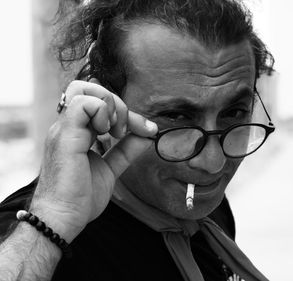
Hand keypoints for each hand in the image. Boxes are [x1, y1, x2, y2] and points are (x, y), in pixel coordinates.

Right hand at [30, 79, 157, 241]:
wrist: (64, 218)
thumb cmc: (81, 197)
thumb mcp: (111, 168)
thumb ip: (126, 150)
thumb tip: (146, 135)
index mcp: (77, 131)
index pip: (98, 102)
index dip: (127, 112)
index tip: (147, 130)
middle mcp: (68, 126)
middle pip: (88, 87)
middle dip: (117, 102)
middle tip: (126, 129)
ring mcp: (64, 128)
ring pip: (83, 89)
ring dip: (110, 106)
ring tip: (117, 131)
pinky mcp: (65, 135)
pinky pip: (82, 104)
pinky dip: (103, 111)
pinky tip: (109, 133)